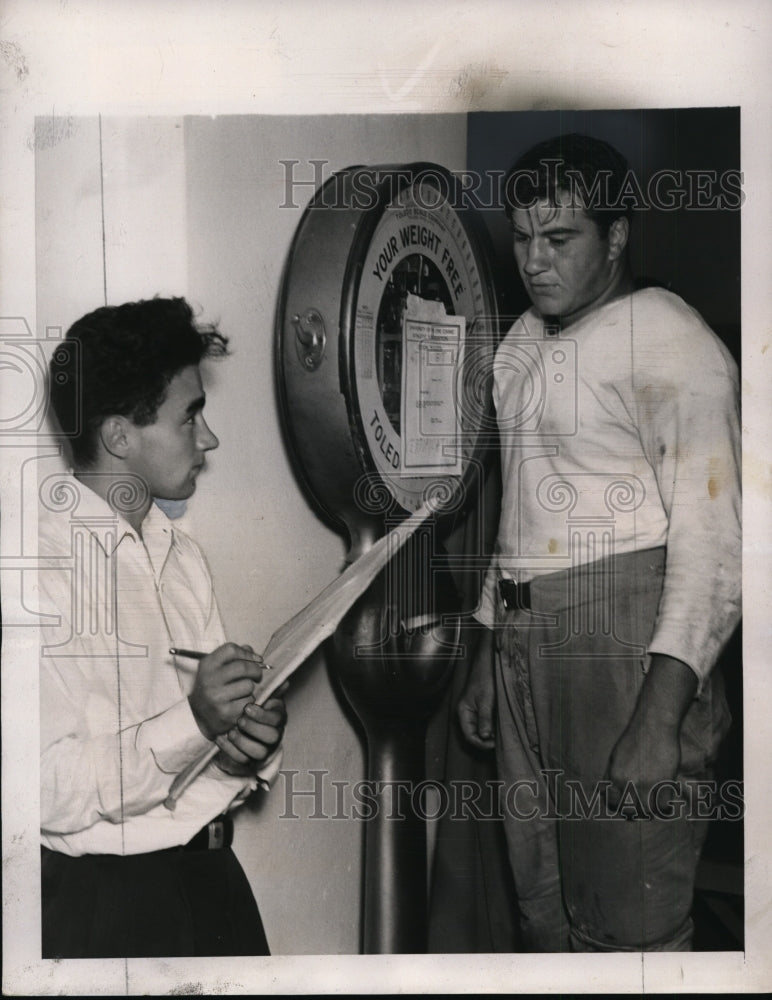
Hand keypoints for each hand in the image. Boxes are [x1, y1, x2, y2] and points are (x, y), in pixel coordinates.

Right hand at [188, 642, 264, 739]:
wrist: (199, 716)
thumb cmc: (213, 687)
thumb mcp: (216, 668)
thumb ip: (235, 657)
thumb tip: (256, 656)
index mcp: (207, 665)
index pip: (231, 649)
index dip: (247, 653)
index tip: (255, 659)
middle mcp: (209, 680)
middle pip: (243, 667)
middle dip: (256, 670)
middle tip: (257, 675)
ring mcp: (217, 697)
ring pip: (248, 685)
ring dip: (250, 689)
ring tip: (242, 692)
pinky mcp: (226, 713)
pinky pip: (249, 701)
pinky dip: (248, 702)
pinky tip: (239, 703)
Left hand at [214, 693, 286, 776]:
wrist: (241, 723)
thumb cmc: (254, 707)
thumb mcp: (263, 698)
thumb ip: (271, 690)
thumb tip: (284, 682)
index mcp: (278, 719)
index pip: (277, 719)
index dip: (263, 715)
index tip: (248, 707)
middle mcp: (274, 736)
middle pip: (272, 737)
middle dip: (254, 729)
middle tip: (240, 720)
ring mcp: (263, 749)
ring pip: (259, 752)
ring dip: (244, 742)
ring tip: (231, 731)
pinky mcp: (250, 759)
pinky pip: (242, 760)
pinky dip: (230, 751)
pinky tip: (221, 738)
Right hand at [457, 628, 495, 750]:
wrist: (488, 663)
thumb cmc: (485, 679)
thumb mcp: (486, 700)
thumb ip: (484, 719)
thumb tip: (485, 737)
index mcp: (463, 711)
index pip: (469, 735)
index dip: (481, 743)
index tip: (494, 745)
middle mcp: (467, 713)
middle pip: (474, 733)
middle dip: (486, 740)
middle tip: (499, 741)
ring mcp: (474, 710)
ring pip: (480, 728)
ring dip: (490, 733)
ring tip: (501, 735)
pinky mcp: (481, 707)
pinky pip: (484, 721)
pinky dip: (492, 726)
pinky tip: (500, 726)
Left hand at [606, 715, 680, 808]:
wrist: (654, 725)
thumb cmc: (636, 737)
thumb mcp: (616, 755)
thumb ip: (611, 774)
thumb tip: (604, 790)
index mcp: (615, 776)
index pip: (612, 803)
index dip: (619, 805)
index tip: (626, 803)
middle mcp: (628, 783)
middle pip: (630, 811)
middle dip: (635, 811)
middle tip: (642, 805)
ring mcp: (647, 785)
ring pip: (647, 812)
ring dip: (650, 810)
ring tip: (653, 803)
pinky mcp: (664, 784)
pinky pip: (663, 807)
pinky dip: (664, 806)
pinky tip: (664, 798)